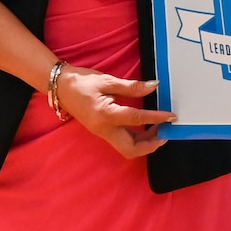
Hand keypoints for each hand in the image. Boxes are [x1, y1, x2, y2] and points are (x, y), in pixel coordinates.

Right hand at [55, 66, 176, 157]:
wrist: (59, 87)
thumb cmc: (82, 82)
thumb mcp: (108, 80)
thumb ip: (132, 86)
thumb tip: (154, 86)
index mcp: (106, 114)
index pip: (137, 120)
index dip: (157, 118)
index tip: (172, 117)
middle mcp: (104, 129)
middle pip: (131, 149)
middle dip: (151, 144)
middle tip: (165, 130)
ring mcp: (102, 133)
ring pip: (127, 148)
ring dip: (145, 143)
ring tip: (159, 128)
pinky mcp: (102, 132)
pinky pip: (122, 141)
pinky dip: (137, 138)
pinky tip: (146, 128)